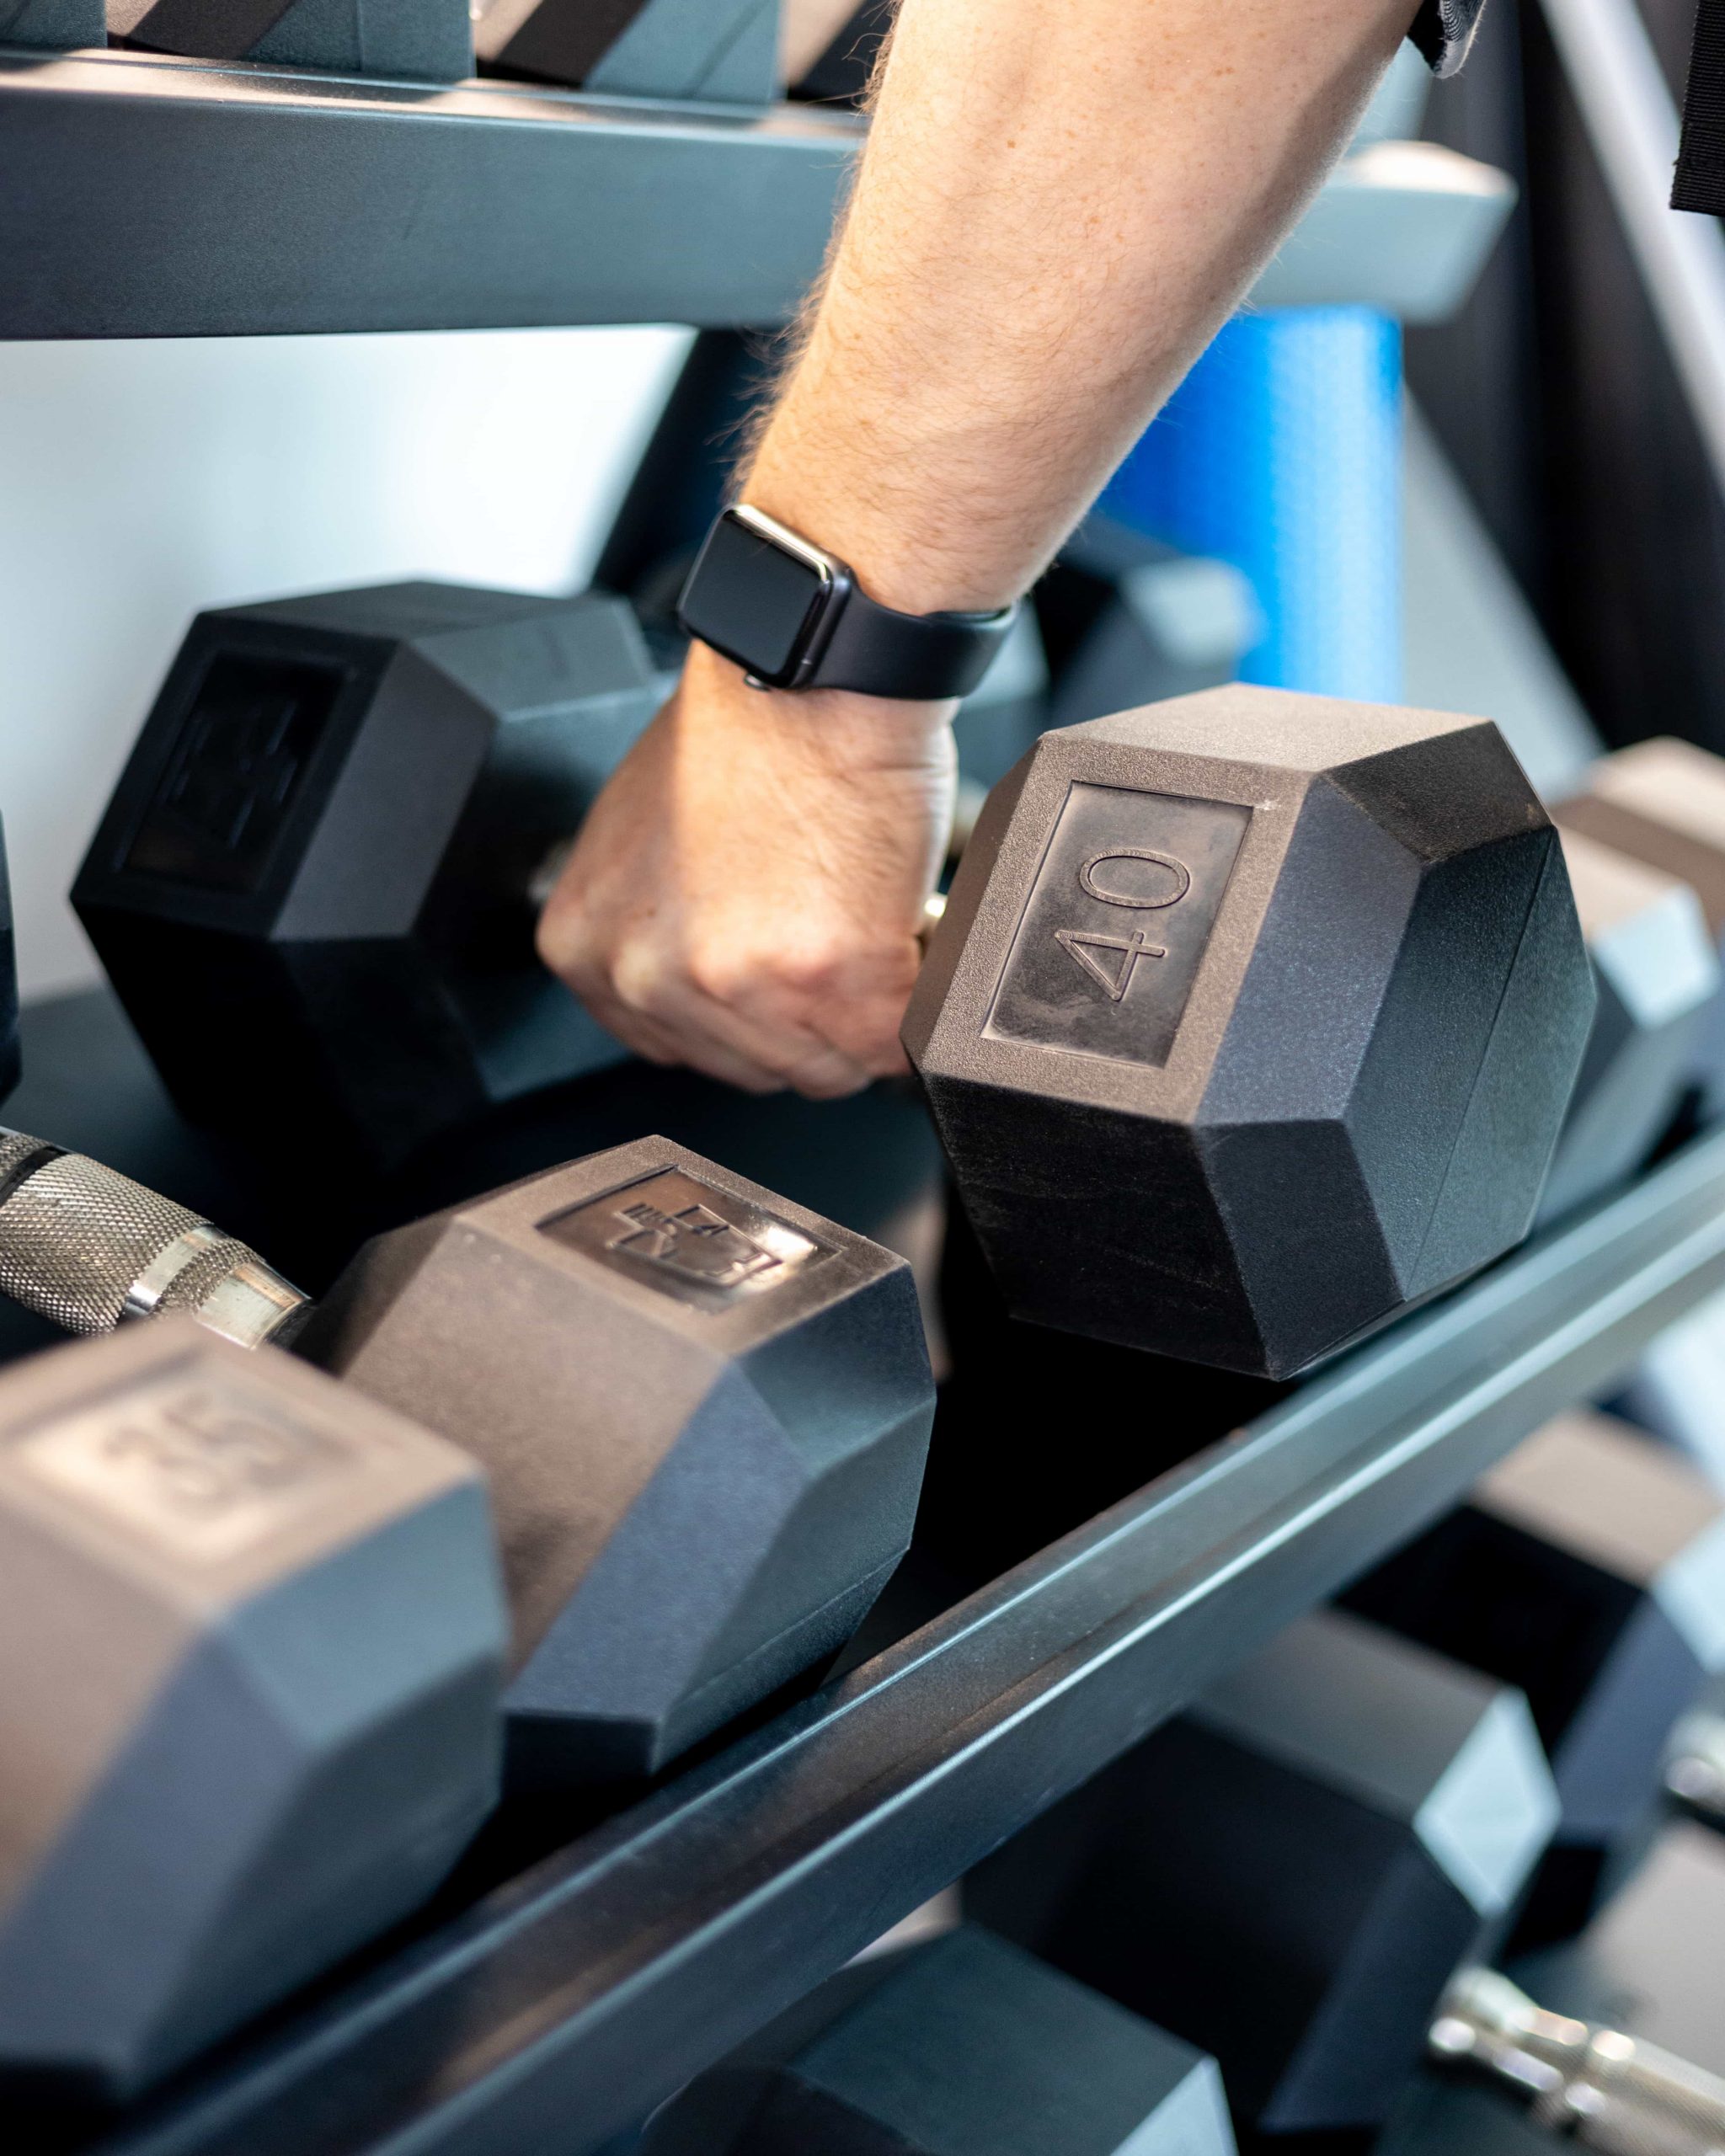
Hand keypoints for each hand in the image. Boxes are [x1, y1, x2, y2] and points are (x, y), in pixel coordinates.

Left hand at [537, 642, 954, 1096]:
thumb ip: (660, 927)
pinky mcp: (827, 980)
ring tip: (867, 924)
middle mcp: (647, 978)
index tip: (782, 973)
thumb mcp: (646, 841)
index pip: (679, 1047)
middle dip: (810, 1017)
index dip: (749, 1010)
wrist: (815, 672)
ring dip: (866, 1011)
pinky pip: (891, 1044)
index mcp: (586, 948)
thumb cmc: (744, 728)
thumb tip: (712, 975)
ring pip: (826, 1068)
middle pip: (756, 1067)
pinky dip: (914, 997)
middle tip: (835, 936)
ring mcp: (736, 986)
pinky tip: (902, 932)